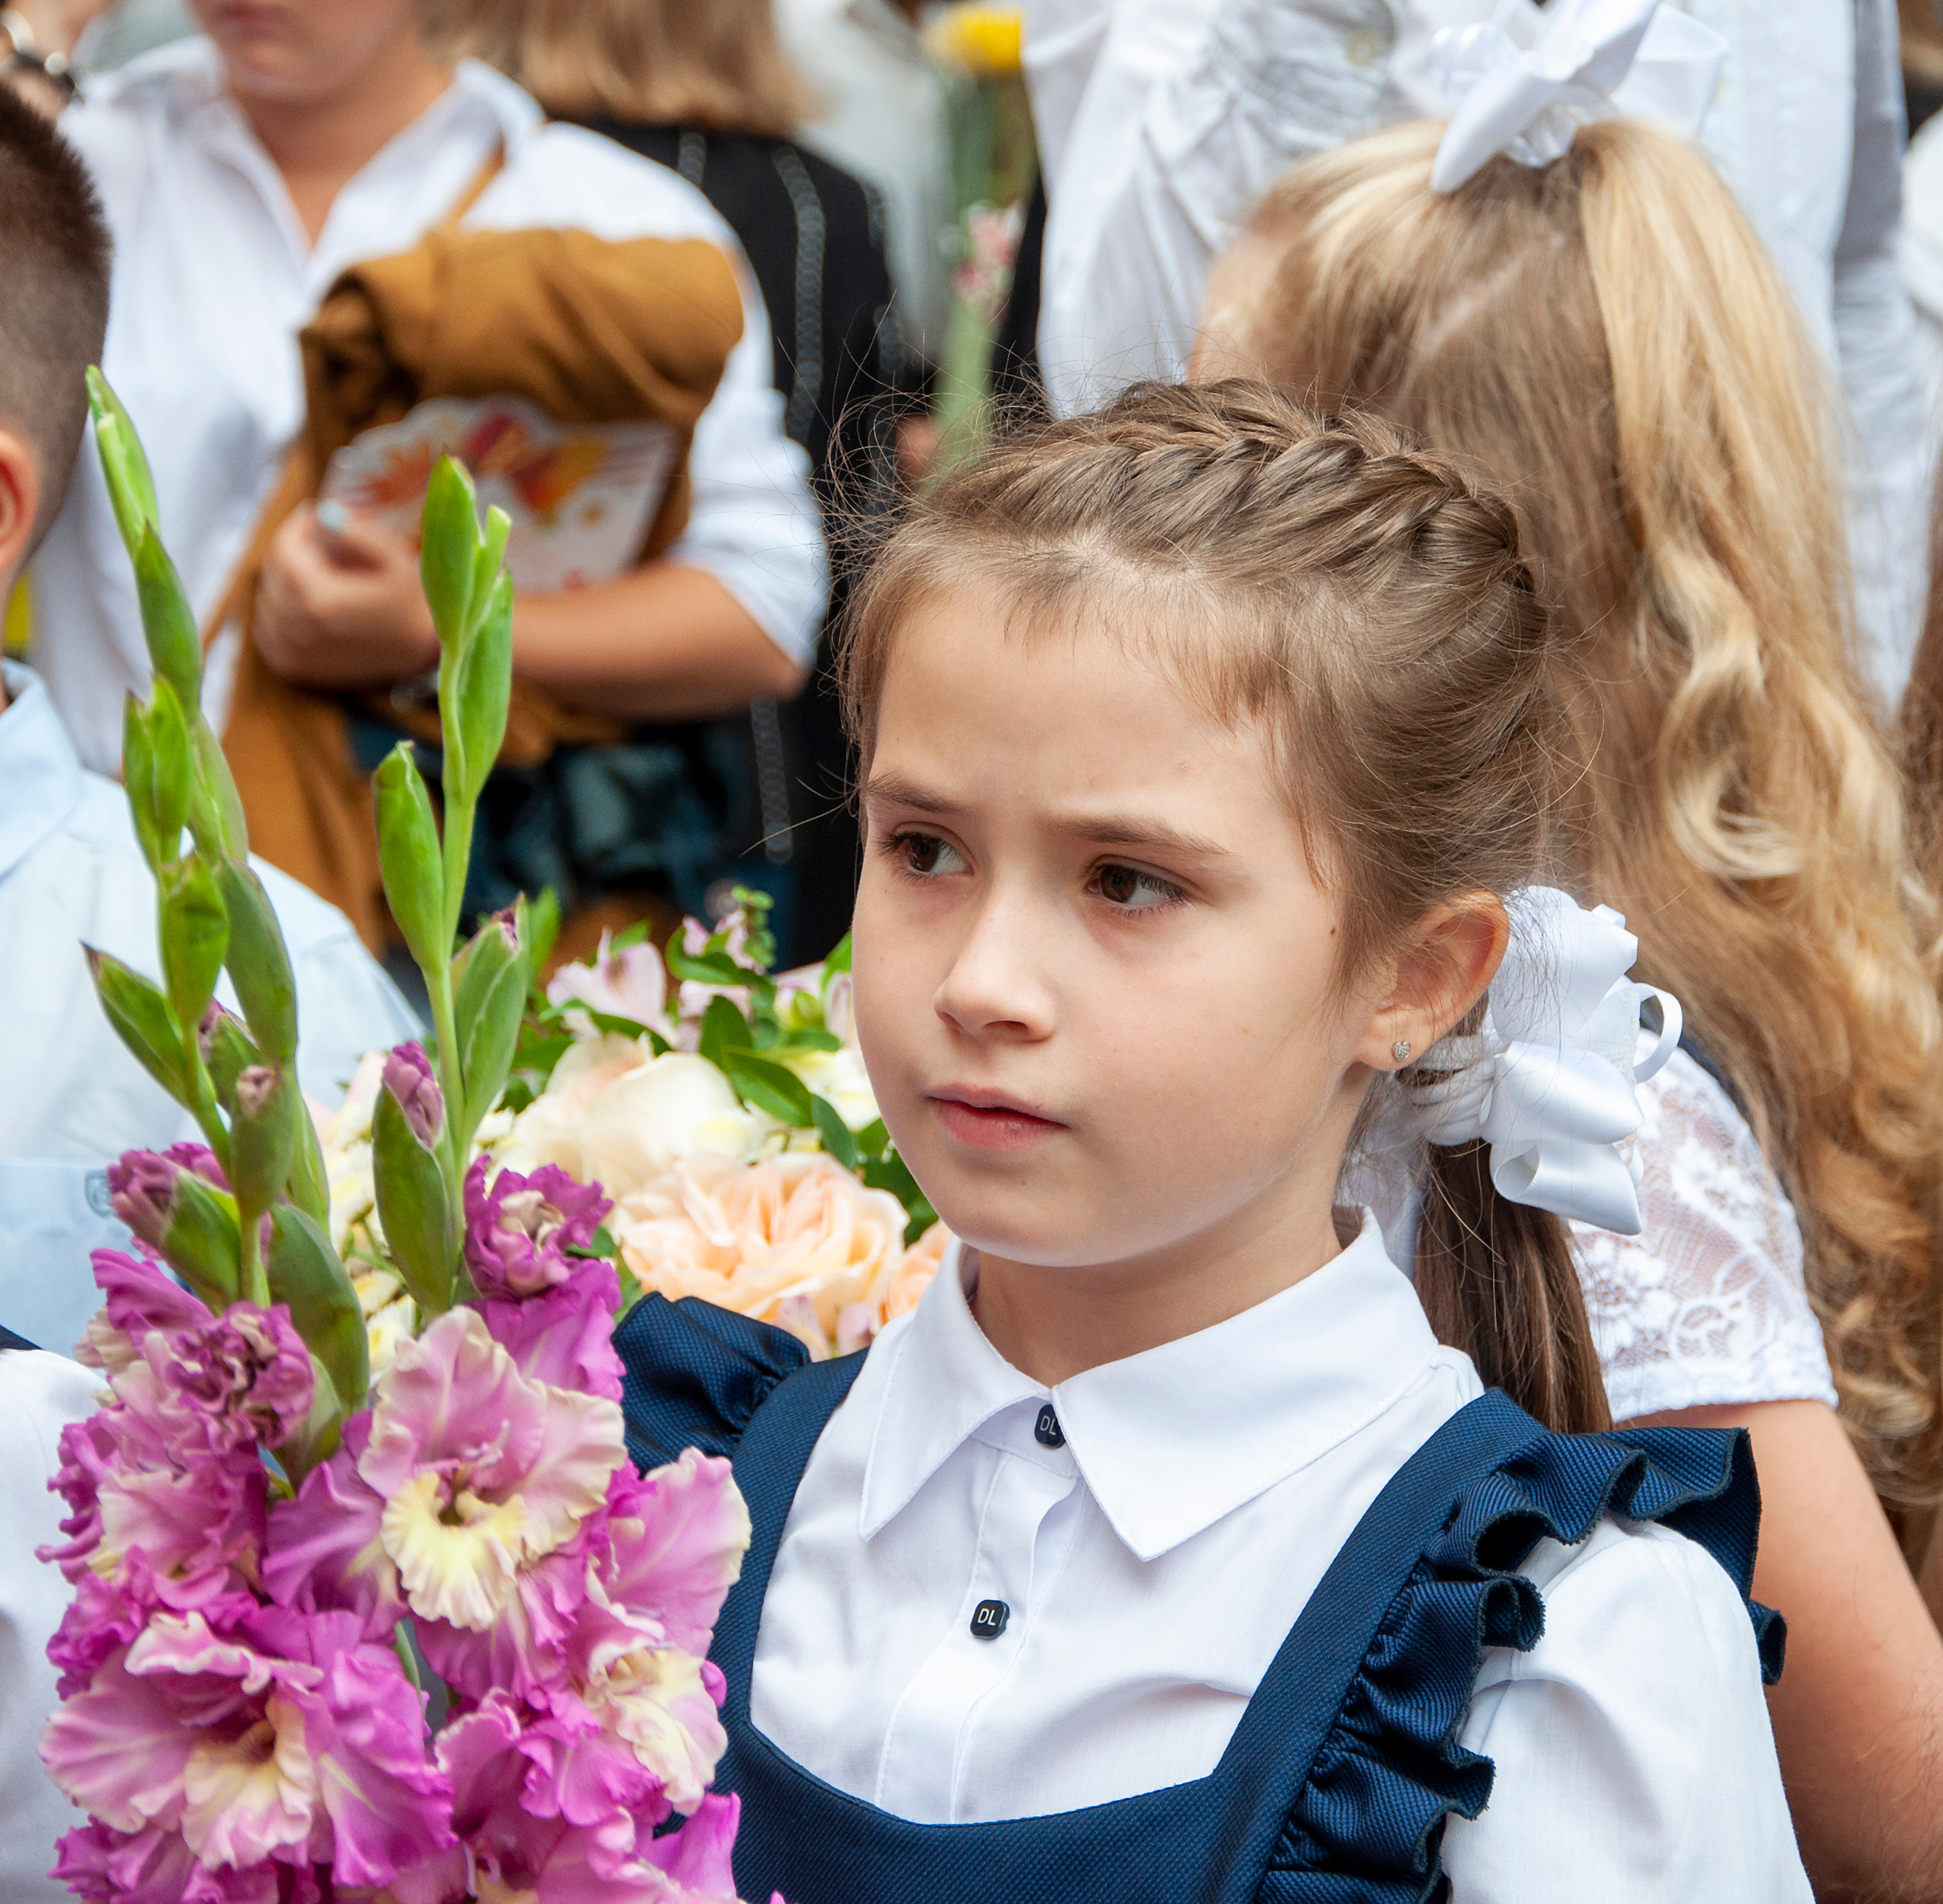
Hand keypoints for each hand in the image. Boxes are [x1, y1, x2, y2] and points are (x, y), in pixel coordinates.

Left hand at [253, 503, 439, 689]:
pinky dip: (280, 611)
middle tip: (321, 544)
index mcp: (320, 600)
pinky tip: (309, 605)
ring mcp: (291, 651)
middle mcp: (298, 629)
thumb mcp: (394, 558)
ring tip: (321, 576)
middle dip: (294, 552)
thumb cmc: (409, 600)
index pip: (285, 549)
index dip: (298, 527)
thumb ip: (357, 532)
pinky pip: (266, 628)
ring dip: (286, 581)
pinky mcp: (290, 666)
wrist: (419, 652)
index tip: (315, 517)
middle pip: (274, 573)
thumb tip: (322, 513)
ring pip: (267, 599)